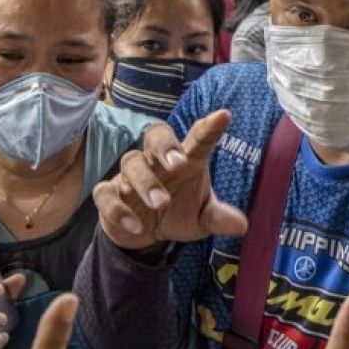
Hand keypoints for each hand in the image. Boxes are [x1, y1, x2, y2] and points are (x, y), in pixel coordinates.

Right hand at [93, 110, 246, 251]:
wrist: (142, 233)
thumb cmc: (177, 213)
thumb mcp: (200, 219)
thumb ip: (218, 218)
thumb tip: (241, 226)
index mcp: (186, 160)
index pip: (198, 138)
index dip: (209, 127)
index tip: (224, 116)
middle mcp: (157, 161)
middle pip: (155, 134)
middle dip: (165, 145)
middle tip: (178, 163)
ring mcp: (130, 175)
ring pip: (131, 162)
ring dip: (146, 183)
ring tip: (162, 204)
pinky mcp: (110, 194)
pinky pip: (107, 194)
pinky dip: (119, 209)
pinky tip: (137, 226)